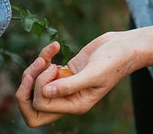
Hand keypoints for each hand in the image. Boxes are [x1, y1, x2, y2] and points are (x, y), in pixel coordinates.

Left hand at [15, 32, 141, 126]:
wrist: (125, 46)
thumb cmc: (114, 60)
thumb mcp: (94, 73)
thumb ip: (69, 86)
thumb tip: (45, 93)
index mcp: (75, 105)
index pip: (40, 107)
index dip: (39, 88)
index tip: (54, 69)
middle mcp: (68, 98)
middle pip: (32, 105)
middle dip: (28, 85)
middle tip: (39, 65)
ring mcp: (65, 84)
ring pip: (36, 86)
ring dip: (35, 69)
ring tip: (47, 55)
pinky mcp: (65, 71)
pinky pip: (43, 69)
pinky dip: (43, 57)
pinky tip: (54, 47)